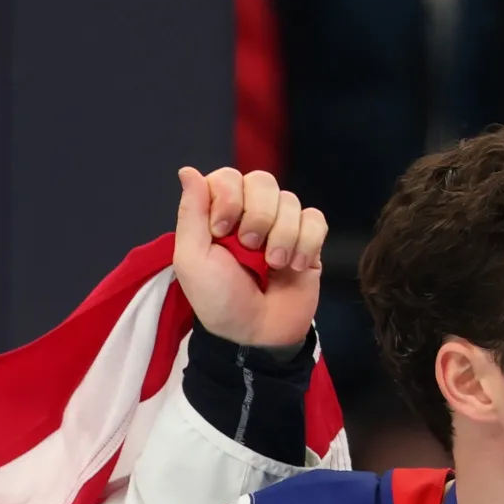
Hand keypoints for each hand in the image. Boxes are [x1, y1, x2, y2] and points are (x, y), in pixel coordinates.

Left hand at [173, 167, 327, 347]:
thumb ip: (191, 213)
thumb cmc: (218, 298)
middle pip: (262, 181)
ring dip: (282, 235)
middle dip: (258, 215)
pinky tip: (296, 267)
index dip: (228, 197)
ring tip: (273, 266)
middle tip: (249, 248)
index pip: (227, 177)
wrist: (257, 332)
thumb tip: (187, 170)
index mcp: (215, 215)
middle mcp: (248, 214)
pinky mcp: (308, 240)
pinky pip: (316, 219)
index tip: (221, 230)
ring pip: (290, 201)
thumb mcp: (192, 260)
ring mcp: (280, 225)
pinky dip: (307, 242)